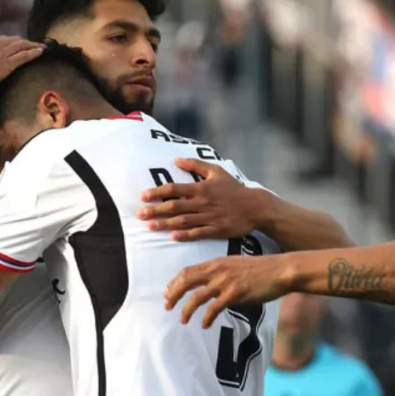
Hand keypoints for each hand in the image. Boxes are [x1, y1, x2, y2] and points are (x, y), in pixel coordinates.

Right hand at [0, 35, 43, 99]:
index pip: (3, 38)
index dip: (14, 42)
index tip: (22, 45)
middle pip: (14, 39)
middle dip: (26, 42)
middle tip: (36, 45)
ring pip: (21, 45)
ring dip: (33, 45)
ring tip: (43, 48)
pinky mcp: (5, 64)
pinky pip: (24, 55)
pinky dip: (34, 52)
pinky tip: (41, 52)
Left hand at [138, 158, 262, 240]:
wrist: (255, 206)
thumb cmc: (234, 188)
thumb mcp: (217, 171)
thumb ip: (196, 164)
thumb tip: (176, 159)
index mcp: (201, 188)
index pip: (174, 189)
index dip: (157, 192)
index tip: (143, 196)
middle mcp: (203, 202)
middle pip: (174, 206)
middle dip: (155, 210)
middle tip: (139, 214)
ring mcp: (209, 217)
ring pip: (183, 221)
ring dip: (165, 224)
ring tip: (149, 226)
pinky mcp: (216, 230)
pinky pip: (198, 233)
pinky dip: (185, 235)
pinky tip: (173, 237)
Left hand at [164, 255, 291, 326]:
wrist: (280, 270)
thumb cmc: (260, 269)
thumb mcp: (235, 264)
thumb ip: (220, 272)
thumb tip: (210, 286)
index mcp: (216, 262)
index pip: (187, 271)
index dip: (174, 283)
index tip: (167, 293)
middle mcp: (217, 270)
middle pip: (186, 282)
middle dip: (173, 295)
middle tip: (167, 307)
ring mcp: (225, 282)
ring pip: (196, 297)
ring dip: (186, 310)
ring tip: (183, 320)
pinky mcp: (235, 294)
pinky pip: (214, 308)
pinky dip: (206, 318)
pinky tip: (205, 325)